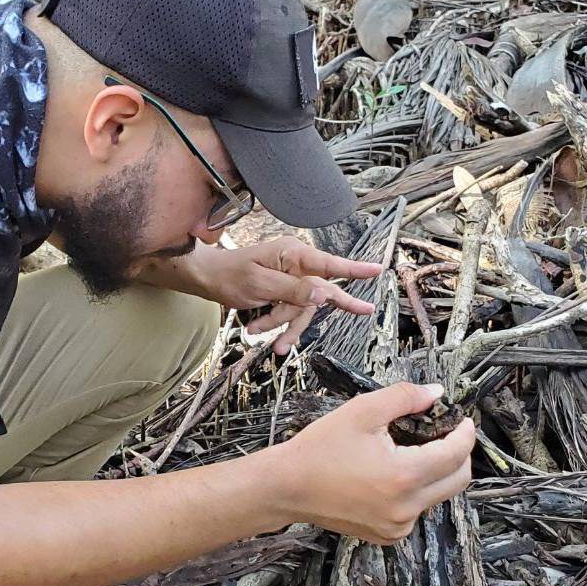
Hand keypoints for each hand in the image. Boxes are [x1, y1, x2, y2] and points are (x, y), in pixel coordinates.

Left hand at [199, 237, 381, 354]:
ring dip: (280, 323)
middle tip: (367, 310)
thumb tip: (323, 294)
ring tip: (256, 331)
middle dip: (319, 311)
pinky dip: (274, 323)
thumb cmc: (231, 275)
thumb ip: (293, 290)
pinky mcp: (283, 292)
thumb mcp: (260, 284)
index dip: (354, 269)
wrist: (208, 280)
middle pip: (319, 292)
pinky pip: (289, 312)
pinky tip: (255, 330)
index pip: (329, 263)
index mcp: (293, 254)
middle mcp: (296, 264)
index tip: (378, 269)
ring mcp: (290, 279)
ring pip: (301, 309)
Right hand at [274, 382, 475, 543]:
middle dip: (459, 454)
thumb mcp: (361, 412)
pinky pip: (416, 511)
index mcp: (404, 476)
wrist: (286, 487)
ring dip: (435, 472)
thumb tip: (435, 394)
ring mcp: (397, 526)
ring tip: (412, 450)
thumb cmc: (318, 449)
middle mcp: (406, 507)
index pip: (456, 454)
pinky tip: (391, 474)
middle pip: (458, 480)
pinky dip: (415, 491)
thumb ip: (404, 397)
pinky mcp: (386, 534)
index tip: (462, 419)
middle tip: (445, 433)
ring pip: (437, 496)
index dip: (465, 433)